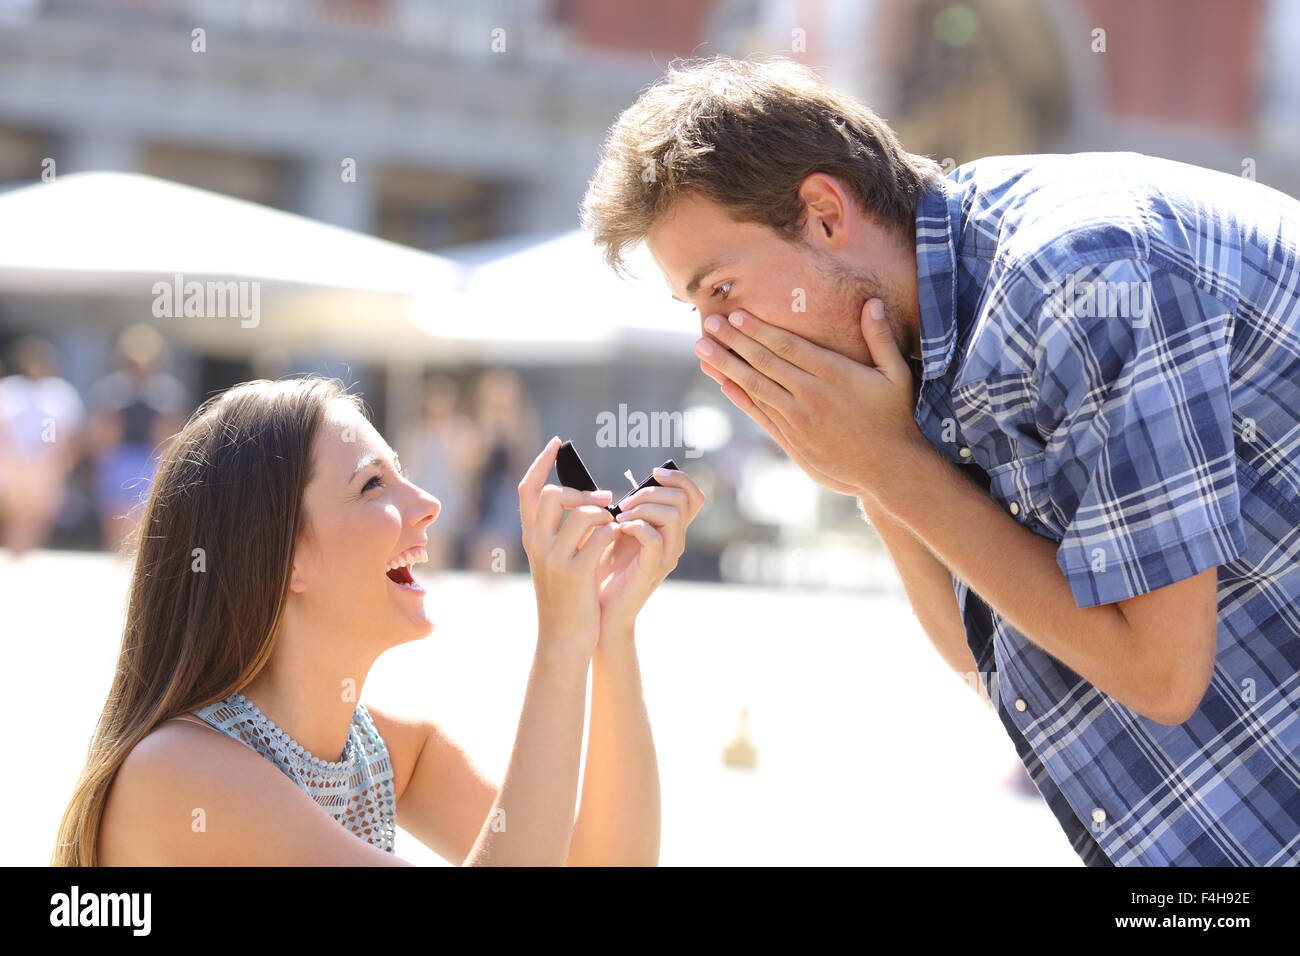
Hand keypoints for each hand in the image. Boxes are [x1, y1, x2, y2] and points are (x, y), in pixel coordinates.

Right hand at [518, 437, 619, 659]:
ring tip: (614, 525)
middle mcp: (537, 545)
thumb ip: (563, 532)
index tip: (556, 443)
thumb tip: (586, 500)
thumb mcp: (555, 561)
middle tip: (605, 499)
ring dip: (604, 514)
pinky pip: (601, 535)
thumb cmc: (567, 597)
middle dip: (581, 492)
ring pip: (582, 513)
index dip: (540, 462)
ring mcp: (555, 559)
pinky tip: (620, 540)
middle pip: (551, 495)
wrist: (563, 639)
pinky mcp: (576, 574)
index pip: (527, 490)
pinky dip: (615, 532)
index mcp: (531, 538)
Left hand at [595, 467, 705, 640]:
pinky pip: (654, 538)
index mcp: (671, 530)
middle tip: (623, 503)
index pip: (694, 496)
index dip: (679, 478)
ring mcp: (666, 556)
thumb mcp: (619, 531)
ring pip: (672, 514)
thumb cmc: (605, 568)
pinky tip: (618, 529)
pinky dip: (635, 526)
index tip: (653, 474)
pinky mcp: (652, 569)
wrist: (600, 608)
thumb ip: (631, 511)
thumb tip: (628, 486)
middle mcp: (675, 542)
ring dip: (642, 507)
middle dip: (650, 492)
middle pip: (683, 499)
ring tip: (619, 516)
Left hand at [694, 300, 926, 497]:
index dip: (758, 330)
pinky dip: (740, 397)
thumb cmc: (895, 416)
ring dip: (726, 367)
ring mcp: (798, 419)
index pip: (787, 346)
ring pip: (755, 387)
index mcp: (833, 374)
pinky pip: (760, 414)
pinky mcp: (793, 439)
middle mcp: (811, 395)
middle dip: (732, 341)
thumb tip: (873, 303)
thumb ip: (881, 338)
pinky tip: (723, 383)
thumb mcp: (897, 374)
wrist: (888, 468)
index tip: (736, 314)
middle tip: (707, 322)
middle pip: (764, 363)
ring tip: (702, 349)